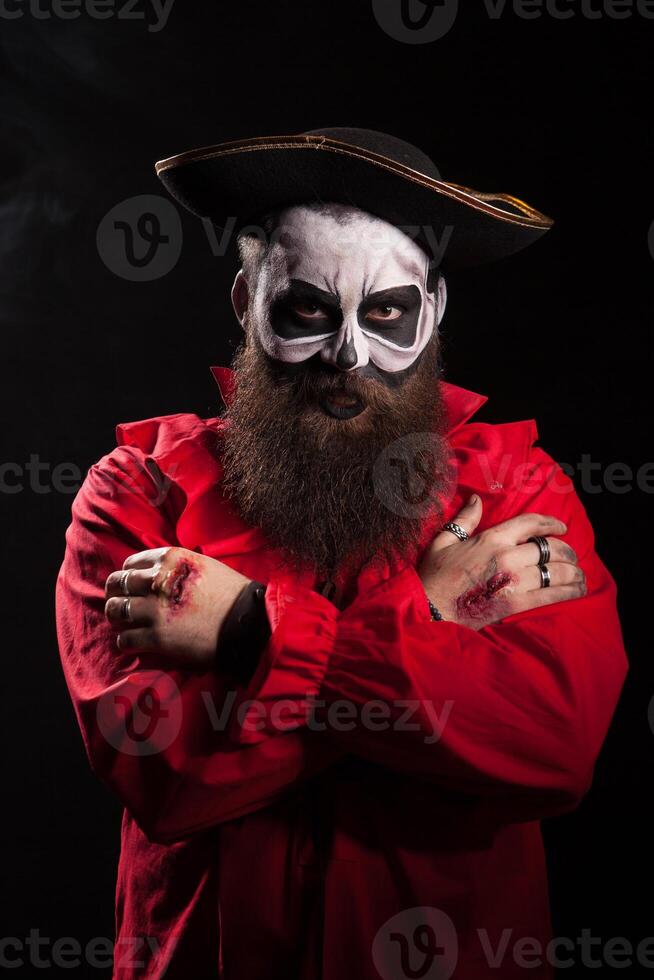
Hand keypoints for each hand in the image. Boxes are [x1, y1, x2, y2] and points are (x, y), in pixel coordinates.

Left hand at [104, 547, 251, 667]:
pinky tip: (131, 642)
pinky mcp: (156, 638)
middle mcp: (157, 581)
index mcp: (169, 559)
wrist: (247, 622)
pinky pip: (125, 638)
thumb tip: (157, 574)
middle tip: (119, 603)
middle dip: (115, 594)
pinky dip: (125, 641)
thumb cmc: (231, 593)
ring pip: (115, 610)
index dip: (128, 575)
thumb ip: (176, 567)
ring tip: (122, 623)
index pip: (130, 564)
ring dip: (116, 617)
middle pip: (117, 584)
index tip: (131, 586)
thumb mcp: (203, 564)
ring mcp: (154, 610)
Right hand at [418, 496, 585, 630]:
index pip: (531, 524)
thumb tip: (476, 500)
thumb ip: (464, 520)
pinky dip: (569, 592)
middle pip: (549, 548)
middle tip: (572, 556)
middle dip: (566, 551)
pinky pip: (551, 595)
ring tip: (579, 574)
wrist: (429, 610)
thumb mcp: (443, 541)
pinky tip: (578, 590)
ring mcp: (514, 581)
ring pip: (555, 571)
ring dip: (573, 572)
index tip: (562, 526)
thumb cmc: (434, 576)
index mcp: (492, 539)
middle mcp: (507, 557)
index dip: (551, 523)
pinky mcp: (516, 604)